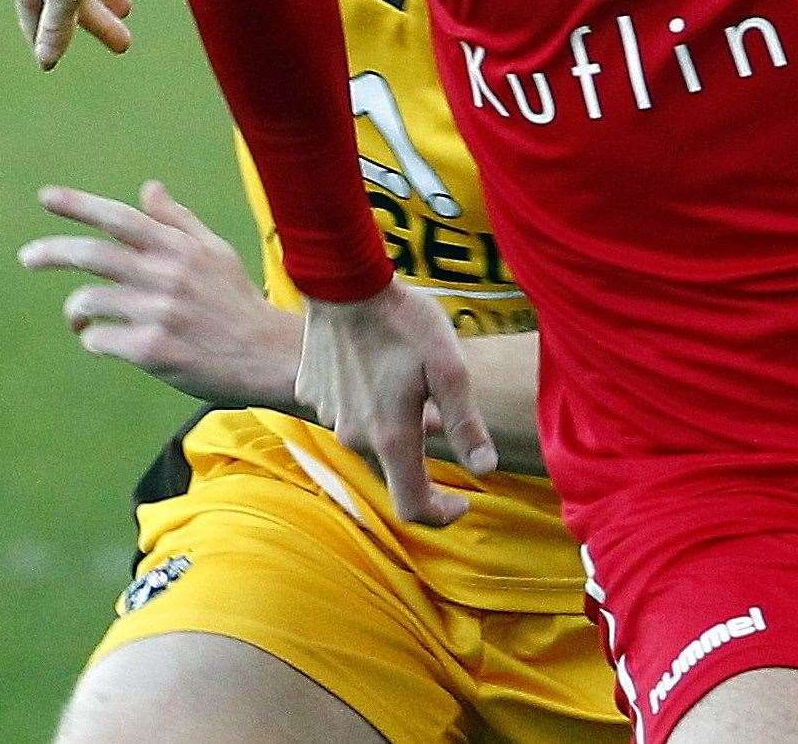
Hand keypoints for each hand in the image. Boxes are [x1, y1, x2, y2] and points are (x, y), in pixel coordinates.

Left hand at [19, 181, 300, 408]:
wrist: (267, 356)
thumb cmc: (236, 302)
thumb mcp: (215, 252)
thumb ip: (177, 221)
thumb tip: (148, 188)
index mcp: (180, 249)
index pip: (122, 219)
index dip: (81, 205)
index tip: (46, 196)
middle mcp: (167, 275)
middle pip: (93, 255)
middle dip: (52, 252)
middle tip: (27, 257)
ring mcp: (159, 313)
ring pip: (89, 301)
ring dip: (77, 310)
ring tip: (80, 317)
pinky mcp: (152, 350)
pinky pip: (99, 339)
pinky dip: (94, 339)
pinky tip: (108, 341)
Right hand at [298, 285, 497, 526]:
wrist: (344, 282)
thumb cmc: (403, 322)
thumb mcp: (449, 368)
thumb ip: (465, 423)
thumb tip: (485, 470)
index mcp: (390, 437)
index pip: (412, 506)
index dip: (440, 515)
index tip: (462, 503)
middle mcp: (353, 436)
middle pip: (392, 466)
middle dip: (420, 451)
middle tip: (439, 411)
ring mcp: (328, 415)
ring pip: (368, 434)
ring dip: (391, 421)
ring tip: (408, 378)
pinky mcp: (312, 393)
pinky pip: (345, 410)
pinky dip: (365, 400)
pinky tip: (376, 365)